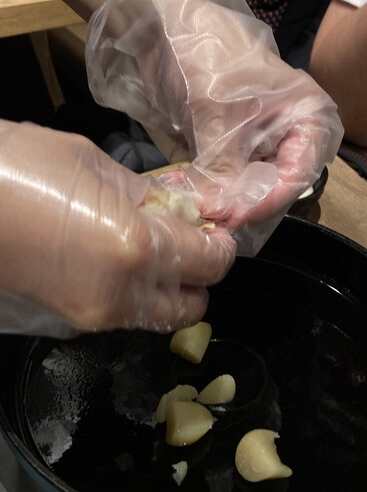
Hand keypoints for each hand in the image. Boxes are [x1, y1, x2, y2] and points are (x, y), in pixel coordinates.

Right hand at [0, 121, 235, 335]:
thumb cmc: (11, 167)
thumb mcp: (90, 164)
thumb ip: (145, 195)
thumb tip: (177, 209)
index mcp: (136, 247)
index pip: (211, 263)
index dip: (221, 245)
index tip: (215, 231)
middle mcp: (123, 295)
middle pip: (194, 306)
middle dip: (201, 276)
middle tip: (188, 244)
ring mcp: (94, 318)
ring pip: (159, 318)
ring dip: (168, 290)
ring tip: (148, 252)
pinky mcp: (70, 326)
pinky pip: (122, 317)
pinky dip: (133, 296)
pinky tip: (111, 265)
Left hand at [86, 0, 342, 253]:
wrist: (173, 32)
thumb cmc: (210, 59)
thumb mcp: (219, 118)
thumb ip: (223, 170)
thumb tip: (219, 212)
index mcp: (308, 117)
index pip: (298, 174)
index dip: (268, 200)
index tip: (237, 216)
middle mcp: (293, 135)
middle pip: (278, 186)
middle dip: (245, 204)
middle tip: (216, 217)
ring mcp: (266, 143)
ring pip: (254, 187)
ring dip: (228, 201)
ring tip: (202, 207)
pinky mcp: (241, 149)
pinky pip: (234, 179)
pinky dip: (216, 189)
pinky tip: (196, 195)